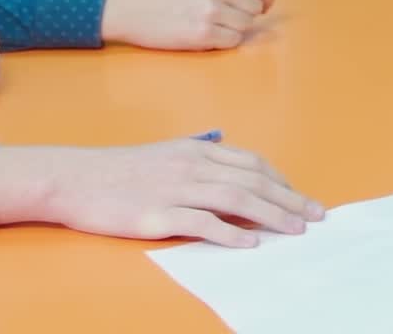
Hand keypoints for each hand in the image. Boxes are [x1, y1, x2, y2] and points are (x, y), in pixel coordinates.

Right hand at [0, 139, 324, 246]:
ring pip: (236, 197)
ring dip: (271, 213)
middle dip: (289, 198)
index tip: (302, 198)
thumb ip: (201, 161)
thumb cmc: (122, 170)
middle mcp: (194, 164)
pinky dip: (230, 231)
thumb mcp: (168, 155)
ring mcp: (177, 188)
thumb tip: (231, 170)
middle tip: (315, 216)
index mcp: (198, 149)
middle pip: (253, 179)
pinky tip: (249, 242)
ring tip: (295, 229)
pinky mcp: (158, 214)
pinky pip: (202, 221)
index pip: (252, 162)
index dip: (281, 180)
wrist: (77, 178)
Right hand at [101, 0, 275, 49]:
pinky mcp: (202, 35)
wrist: (134, 6)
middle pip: (255, 9)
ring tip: (214, 24)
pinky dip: (225, 41)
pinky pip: (232, 42)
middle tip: (227, 16)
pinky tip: (208, 34)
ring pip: (245, 27)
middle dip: (246, 15)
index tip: (263, 5)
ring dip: (234, 29)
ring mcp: (211, 12)